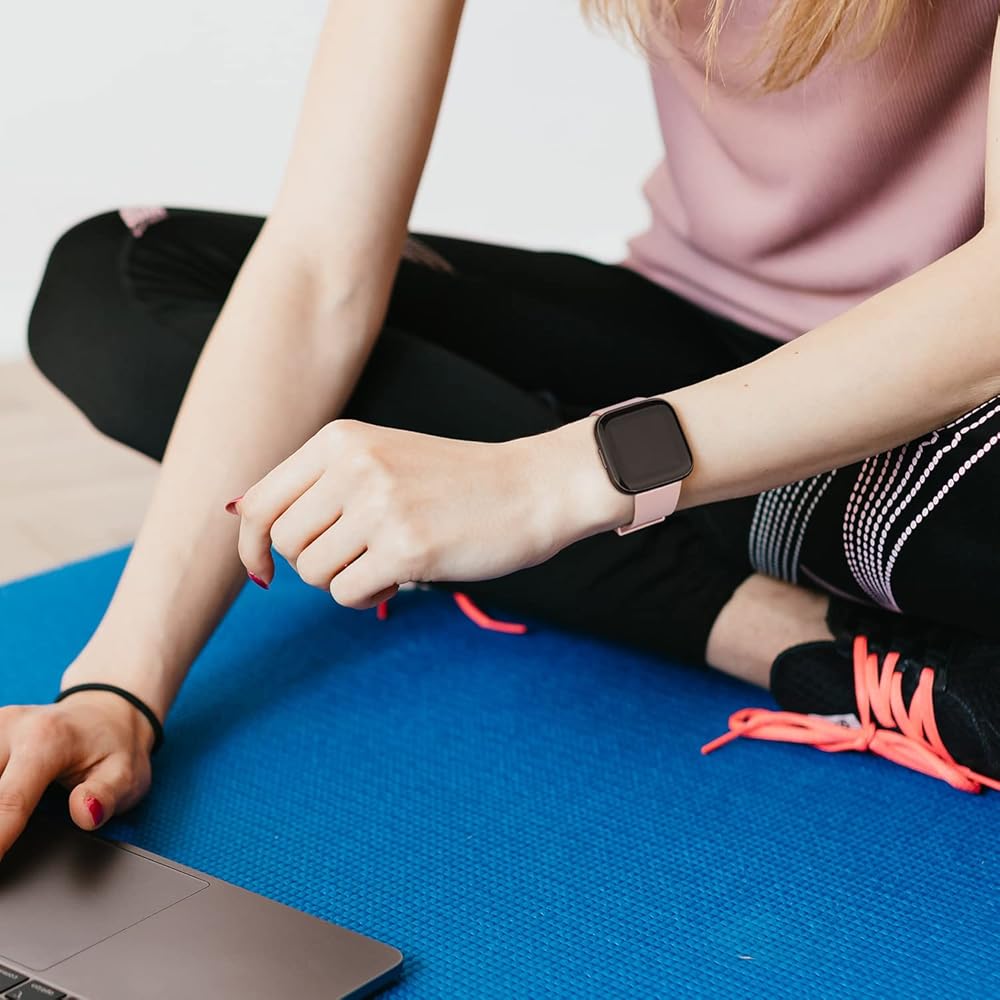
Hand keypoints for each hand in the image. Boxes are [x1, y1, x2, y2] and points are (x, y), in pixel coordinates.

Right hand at [0, 692, 154, 860]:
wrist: (105, 713)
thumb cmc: (113, 746)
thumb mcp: (127, 773)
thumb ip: (106, 796)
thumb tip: (85, 814)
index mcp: (46, 739)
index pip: (8, 801)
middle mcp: (10, 727)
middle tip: (4, 850)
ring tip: (6, 834)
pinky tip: (1, 815)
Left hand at [230, 418, 629, 606]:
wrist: (531, 488)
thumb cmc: (454, 482)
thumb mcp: (380, 458)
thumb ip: (319, 482)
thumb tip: (242, 516)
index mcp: (340, 439)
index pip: (260, 502)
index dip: (251, 545)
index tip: (265, 572)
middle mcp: (353, 466)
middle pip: (286, 543)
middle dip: (312, 564)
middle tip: (357, 556)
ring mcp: (379, 506)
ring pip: (313, 573)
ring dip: (343, 580)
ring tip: (386, 561)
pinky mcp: (405, 548)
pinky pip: (348, 593)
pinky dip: (368, 595)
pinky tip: (401, 576)